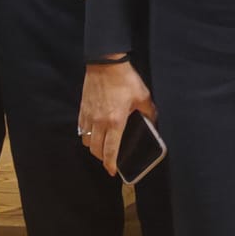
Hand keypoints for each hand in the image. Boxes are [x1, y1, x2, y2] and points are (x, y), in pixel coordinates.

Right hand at [79, 60, 156, 175]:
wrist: (105, 63)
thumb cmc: (125, 80)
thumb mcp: (143, 96)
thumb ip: (148, 112)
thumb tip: (152, 122)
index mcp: (115, 122)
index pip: (110, 150)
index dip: (110, 164)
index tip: (112, 172)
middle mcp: (99, 122)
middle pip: (96, 149)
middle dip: (102, 158)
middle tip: (109, 160)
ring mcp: (89, 116)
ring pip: (87, 141)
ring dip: (94, 147)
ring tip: (102, 147)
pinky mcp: (82, 109)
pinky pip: (82, 129)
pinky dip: (86, 135)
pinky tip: (94, 133)